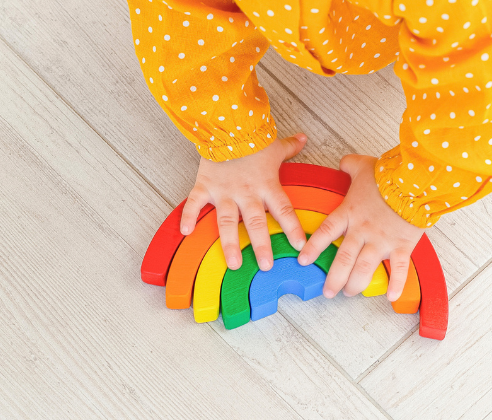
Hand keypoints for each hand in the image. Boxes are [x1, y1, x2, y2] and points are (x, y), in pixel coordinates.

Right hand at [180, 134, 308, 270]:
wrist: (225, 124)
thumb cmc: (251, 137)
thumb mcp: (274, 145)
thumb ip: (290, 147)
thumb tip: (305, 138)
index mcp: (266, 185)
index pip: (284, 210)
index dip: (292, 228)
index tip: (300, 247)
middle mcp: (247, 193)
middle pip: (255, 223)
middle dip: (261, 245)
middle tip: (266, 266)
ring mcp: (224, 192)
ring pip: (227, 222)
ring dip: (230, 244)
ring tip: (234, 264)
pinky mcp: (205, 186)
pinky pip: (195, 204)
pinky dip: (188, 217)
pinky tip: (186, 233)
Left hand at [297, 155, 424, 300]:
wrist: (415, 182)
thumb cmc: (389, 175)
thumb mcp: (363, 165)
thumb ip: (349, 165)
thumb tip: (343, 162)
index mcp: (350, 213)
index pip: (326, 232)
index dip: (313, 248)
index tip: (303, 261)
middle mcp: (362, 231)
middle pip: (343, 260)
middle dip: (334, 279)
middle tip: (328, 292)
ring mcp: (382, 241)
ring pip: (364, 269)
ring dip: (356, 284)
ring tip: (350, 293)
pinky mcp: (402, 245)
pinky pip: (399, 269)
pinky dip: (396, 284)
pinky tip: (391, 297)